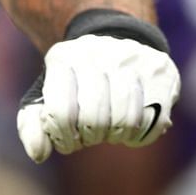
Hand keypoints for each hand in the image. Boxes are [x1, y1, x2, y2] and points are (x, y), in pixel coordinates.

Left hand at [16, 11, 177, 162]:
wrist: (115, 40)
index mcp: (64, 58)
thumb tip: (40, 154)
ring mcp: (135, 61)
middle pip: (95, 120)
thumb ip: (33, 125)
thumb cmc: (76, 80)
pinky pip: (153, 123)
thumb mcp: (46, 94)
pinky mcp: (162, 73)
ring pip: (126, 121)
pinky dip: (140, 136)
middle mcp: (100, 54)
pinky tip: (131, 127)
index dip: (63, 138)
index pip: (61, 113)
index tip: (67, 139)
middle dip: (91, 136)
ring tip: (111, 129)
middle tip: (91, 134)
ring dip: (116, 136)